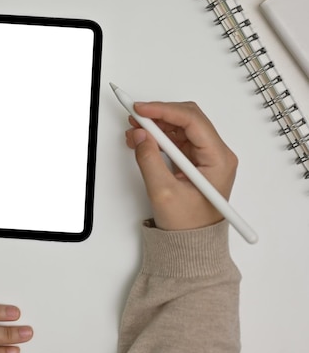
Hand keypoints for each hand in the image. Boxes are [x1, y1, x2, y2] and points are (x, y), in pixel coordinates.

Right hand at [124, 101, 237, 230]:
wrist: (192, 244)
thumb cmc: (188, 225)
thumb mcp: (164, 192)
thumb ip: (149, 160)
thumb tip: (141, 135)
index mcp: (218, 159)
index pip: (192, 121)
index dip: (164, 110)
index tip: (141, 109)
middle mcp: (216, 154)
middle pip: (187, 118)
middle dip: (159, 114)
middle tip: (135, 115)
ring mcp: (205, 156)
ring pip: (180, 127)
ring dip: (156, 125)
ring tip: (134, 130)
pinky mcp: (194, 160)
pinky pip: (175, 139)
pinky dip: (157, 136)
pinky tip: (142, 139)